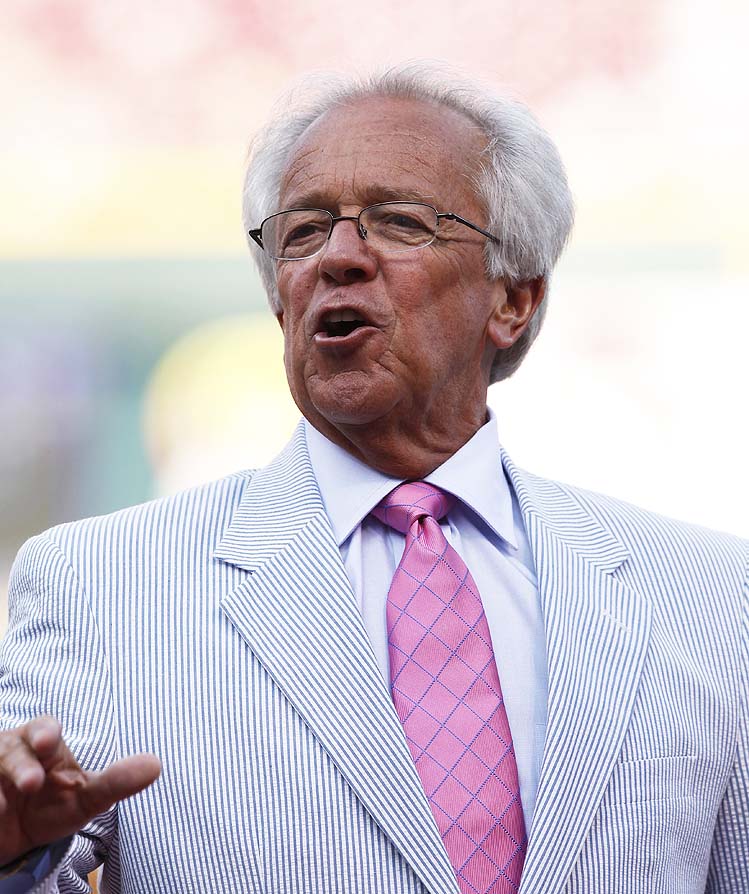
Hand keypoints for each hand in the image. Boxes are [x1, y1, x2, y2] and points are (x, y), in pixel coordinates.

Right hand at [0, 715, 160, 866]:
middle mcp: (11, 754)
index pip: (43, 728)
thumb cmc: (54, 803)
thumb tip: (156, 765)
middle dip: (19, 764)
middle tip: (31, 783)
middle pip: (9, 748)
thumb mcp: (85, 797)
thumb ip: (116, 782)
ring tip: (1, 807)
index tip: (48, 743)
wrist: (15, 835)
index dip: (44, 732)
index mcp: (42, 745)